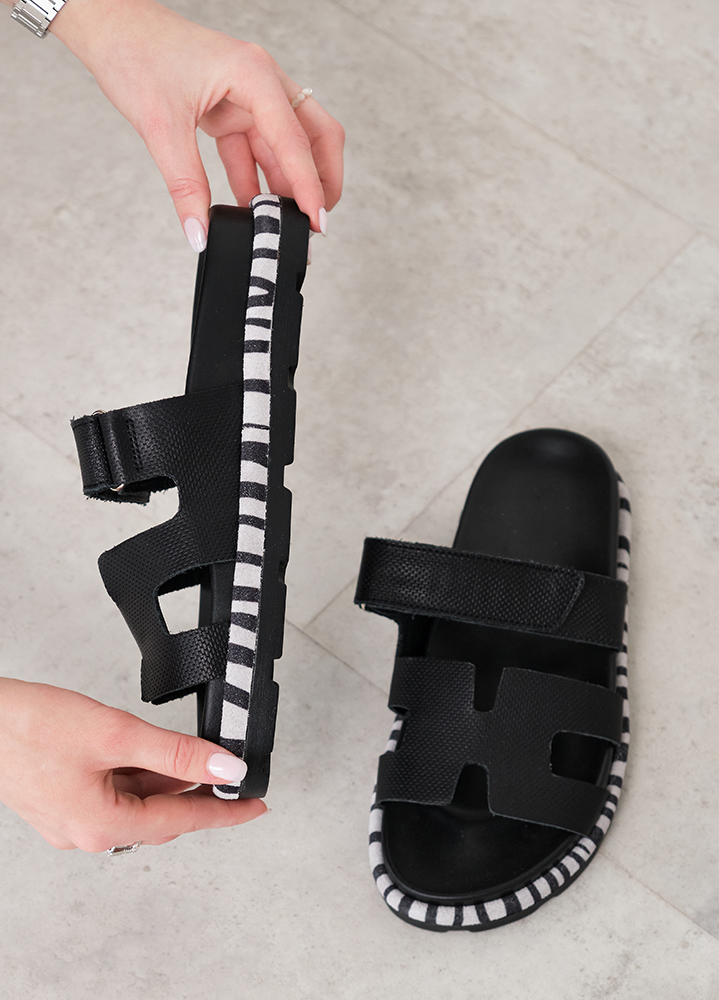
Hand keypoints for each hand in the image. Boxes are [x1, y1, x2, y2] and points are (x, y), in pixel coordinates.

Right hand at [0, 678, 265, 850]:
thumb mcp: (117, 735)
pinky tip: (151, 752)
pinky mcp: (61, 798)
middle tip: (230, 771)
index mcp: (103, 826)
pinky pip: (114, 793)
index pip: (184, 820)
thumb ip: (177, 753)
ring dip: (167, 779)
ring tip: (196, 752)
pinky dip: (139, 774)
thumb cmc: (29, 727)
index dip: (226, 811)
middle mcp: (86, 832)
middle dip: (197, 790)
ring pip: (137, 801)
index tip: (256, 806)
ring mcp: (71, 818)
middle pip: (161, 813)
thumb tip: (225, 767)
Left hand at [50, 0, 344, 246]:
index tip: (317, 221)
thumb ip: (185, 184)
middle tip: (315, 222)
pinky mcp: (232, 110)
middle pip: (314, 136)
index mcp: (254, 73)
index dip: (309, 184)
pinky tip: (253, 209)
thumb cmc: (135, 52)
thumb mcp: (161, 125)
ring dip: (287, 186)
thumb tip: (200, 231)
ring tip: (282, 224)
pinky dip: (257, 182)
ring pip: (287, 148)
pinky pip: (256, 152)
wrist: (108, 27)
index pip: (295, 139)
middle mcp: (262, 83)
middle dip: (321, 180)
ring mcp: (250, 96)